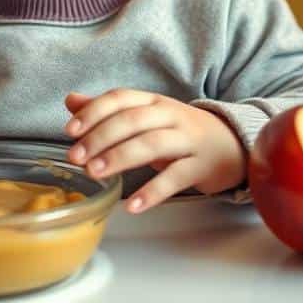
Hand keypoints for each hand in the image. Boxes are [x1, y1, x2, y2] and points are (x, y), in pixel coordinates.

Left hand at [64, 90, 245, 213]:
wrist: (231, 143)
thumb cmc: (179, 131)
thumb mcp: (147, 116)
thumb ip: (109, 110)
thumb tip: (71, 101)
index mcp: (153, 101)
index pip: (120, 98)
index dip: (94, 112)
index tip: (70, 131)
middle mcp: (170, 116)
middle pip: (133, 120)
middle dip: (101, 137)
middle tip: (76, 158)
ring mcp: (188, 140)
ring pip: (152, 144)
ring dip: (120, 158)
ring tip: (95, 174)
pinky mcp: (201, 166)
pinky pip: (176, 178)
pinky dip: (153, 191)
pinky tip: (132, 204)